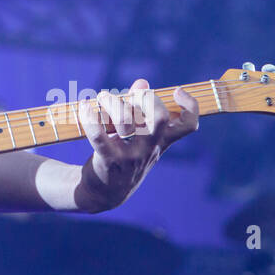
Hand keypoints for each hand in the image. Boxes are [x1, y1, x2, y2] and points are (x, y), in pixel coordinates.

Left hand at [74, 79, 198, 212]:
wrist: (106, 192)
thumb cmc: (124, 155)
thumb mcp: (138, 137)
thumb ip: (141, 108)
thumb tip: (142, 82)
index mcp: (161, 141)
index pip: (189, 125)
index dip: (190, 105)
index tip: (176, 91)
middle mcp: (150, 149)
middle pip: (160, 118)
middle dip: (146, 97)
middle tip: (131, 96)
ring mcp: (130, 156)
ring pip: (126, 122)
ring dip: (112, 102)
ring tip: (102, 97)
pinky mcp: (108, 161)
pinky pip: (98, 136)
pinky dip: (89, 117)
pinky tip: (84, 107)